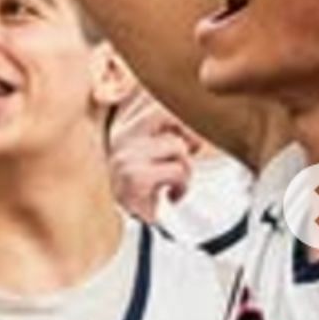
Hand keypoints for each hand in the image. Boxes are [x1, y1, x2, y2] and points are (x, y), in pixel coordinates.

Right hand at [108, 90, 196, 221]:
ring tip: (174, 181)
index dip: (176, 109)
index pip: (148, 94)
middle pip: (166, 112)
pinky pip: (177, 171)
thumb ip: (169, 125)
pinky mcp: (134, 177)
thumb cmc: (145, 185)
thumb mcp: (152, 148)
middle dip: (187, 134)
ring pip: (177, 146)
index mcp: (122, 122)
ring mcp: (125, 155)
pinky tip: (171, 194)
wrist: (128, 225)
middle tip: (188, 152)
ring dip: (185, 168)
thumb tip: (199, 109)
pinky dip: (182, 186)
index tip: (184, 131)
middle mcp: (119, 134)